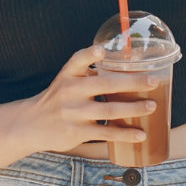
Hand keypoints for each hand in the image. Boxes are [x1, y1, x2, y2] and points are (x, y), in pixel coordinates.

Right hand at [23, 46, 157, 155]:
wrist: (31, 124)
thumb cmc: (59, 99)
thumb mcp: (67, 80)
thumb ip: (90, 73)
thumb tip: (128, 69)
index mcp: (68, 74)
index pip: (78, 60)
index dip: (90, 55)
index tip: (102, 51)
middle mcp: (70, 91)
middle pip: (105, 84)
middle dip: (132, 82)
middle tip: (153, 81)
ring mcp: (73, 113)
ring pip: (109, 110)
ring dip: (134, 108)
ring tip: (152, 106)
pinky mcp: (77, 132)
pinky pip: (106, 133)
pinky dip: (125, 134)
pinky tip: (141, 135)